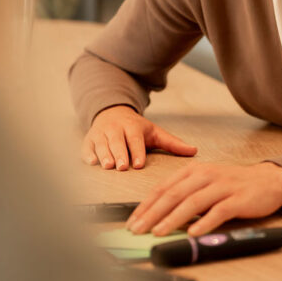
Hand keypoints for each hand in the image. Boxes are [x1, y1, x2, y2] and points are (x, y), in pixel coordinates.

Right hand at [82, 105, 196, 170]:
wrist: (112, 113)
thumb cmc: (136, 128)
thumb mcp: (155, 132)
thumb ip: (173, 143)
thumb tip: (194, 151)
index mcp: (133, 127)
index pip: (135, 139)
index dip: (137, 151)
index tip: (139, 164)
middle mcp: (115, 129)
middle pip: (117, 142)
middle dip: (119, 154)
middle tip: (122, 167)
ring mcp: (101, 134)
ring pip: (101, 144)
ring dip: (104, 155)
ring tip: (107, 167)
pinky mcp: (89, 140)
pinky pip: (87, 147)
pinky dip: (88, 154)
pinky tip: (91, 162)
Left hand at [128, 162, 281, 235]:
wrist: (269, 180)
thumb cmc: (234, 186)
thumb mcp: (205, 184)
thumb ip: (184, 196)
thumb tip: (158, 217)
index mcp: (194, 171)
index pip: (163, 188)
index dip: (145, 205)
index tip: (132, 221)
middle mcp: (206, 176)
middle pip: (174, 195)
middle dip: (152, 214)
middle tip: (138, 229)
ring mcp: (222, 187)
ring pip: (193, 203)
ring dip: (173, 219)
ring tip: (158, 232)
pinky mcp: (238, 199)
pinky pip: (219, 211)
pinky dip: (205, 223)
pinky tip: (194, 233)